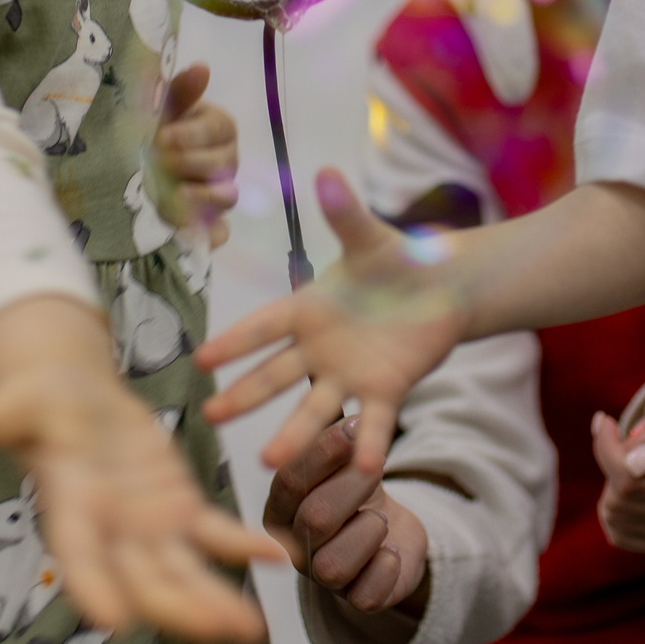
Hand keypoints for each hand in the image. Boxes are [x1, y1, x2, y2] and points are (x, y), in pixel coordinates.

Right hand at [0, 296, 281, 642]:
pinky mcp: (177, 507)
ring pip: (183, 572)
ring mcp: (147, 524)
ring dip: (216, 599)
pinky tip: (279, 555)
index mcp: (69, 507)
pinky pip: (214, 533)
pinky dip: (243, 545)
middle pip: (144, 578)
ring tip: (252, 626)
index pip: (79, 555)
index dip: (95, 587)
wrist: (71, 397)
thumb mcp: (19, 400)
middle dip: (181, 608)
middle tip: (221, 629)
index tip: (114, 622)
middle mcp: (110, 529)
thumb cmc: (40, 401)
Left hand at [154, 63, 237, 247]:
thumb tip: (202, 67)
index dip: (193, 134)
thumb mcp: (161, 110)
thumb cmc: (154, 131)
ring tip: (172, 193)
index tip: (163, 136)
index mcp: (218, 128)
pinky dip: (209, 234)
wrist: (134, 168)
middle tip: (158, 161)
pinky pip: (221, 232)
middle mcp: (226, 160)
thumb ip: (181, 92)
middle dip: (191, 162)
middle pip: (225, 164)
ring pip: (227, 197)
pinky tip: (189, 229)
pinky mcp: (210, 223)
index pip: (219, 128)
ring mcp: (221, 193)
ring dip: (201, 195)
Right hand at [198, 169, 465, 476]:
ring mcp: (350, 372)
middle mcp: (320, 347)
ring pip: (315, 407)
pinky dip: (368, 444)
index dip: (234, 342)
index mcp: (309, 308)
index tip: (200, 361)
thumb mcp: (371, 237)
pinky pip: (375, 421)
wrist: (444, 287)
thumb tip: (325, 174)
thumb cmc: (398, 258)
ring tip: (269, 462)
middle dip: (243, 395)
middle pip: (274, 374)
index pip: (263, 326)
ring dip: (293, 434)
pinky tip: (363, 469)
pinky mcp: (387, 389)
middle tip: (210, 417)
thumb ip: (346, 214)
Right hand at [263, 416, 432, 615]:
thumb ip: (330, 423)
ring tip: (380, 517)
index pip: (291, 478)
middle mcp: (294, 545)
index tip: (353, 427)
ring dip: (367, 531)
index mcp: (281, 505)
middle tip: (376, 468)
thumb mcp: (343, 453)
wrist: (388, 531)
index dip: (322, 452)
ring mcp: (322, 577)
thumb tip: (320, 368)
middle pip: (315, 517)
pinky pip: (365, 595)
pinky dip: (384, 568)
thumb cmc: (355, 485)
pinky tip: (393, 550)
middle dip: (352, 486)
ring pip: (334, 562)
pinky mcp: (356, 599)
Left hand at [592, 376, 644, 556]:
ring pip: (615, 515)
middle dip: (613, 466)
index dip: (607, 447)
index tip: (606, 423)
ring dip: (612, 487)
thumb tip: (636, 464)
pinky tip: (632, 491)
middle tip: (627, 445)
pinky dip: (615, 509)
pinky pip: (617, 533)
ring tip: (634, 468)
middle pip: (621, 496)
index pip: (629, 475)